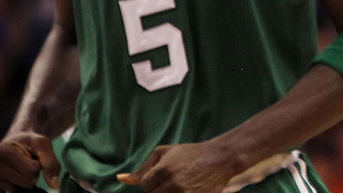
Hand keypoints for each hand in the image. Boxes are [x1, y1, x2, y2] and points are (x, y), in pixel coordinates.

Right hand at [0, 132, 60, 192]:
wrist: (15, 144)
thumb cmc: (30, 143)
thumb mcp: (43, 145)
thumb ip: (51, 162)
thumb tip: (54, 185)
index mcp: (2, 150)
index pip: (32, 170)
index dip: (38, 165)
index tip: (31, 156)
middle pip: (26, 181)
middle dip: (32, 175)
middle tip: (26, 164)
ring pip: (18, 190)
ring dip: (25, 183)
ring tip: (20, 170)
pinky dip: (19, 190)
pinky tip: (16, 180)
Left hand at [117, 142, 242, 192]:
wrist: (220, 159)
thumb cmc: (191, 153)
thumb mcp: (165, 152)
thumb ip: (143, 167)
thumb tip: (122, 179)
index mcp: (163, 170)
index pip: (144, 185)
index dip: (151, 180)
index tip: (163, 174)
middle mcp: (173, 184)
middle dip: (158, 189)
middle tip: (171, 180)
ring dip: (168, 192)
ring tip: (179, 184)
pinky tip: (186, 187)